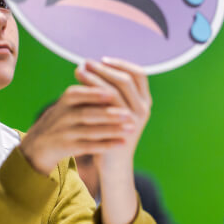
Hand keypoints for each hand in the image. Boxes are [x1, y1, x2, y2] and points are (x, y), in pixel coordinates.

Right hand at [20, 86, 132, 174]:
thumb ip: (92, 89)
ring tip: (131, 128)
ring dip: (111, 130)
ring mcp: (64, 133)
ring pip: (89, 131)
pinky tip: (121, 142)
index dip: (94, 93)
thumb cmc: (67, 116)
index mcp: (67, 100)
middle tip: (129, 114)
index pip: (78, 93)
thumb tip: (121, 73)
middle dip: (108, 114)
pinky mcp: (67, 148)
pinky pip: (88, 147)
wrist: (42, 143)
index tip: (113, 93)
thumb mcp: (73, 101)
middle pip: (86, 114)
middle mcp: (63, 115)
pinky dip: (105, 145)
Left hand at [75, 58, 151, 223]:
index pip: (138, 74)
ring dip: (97, 76)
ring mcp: (135, 117)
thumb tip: (90, 67)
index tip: (103, 59)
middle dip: (105, 68)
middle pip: (127, 78)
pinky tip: (78, 87)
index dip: (121, 64)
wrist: (113, 164)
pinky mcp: (123, 125)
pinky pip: (109, 102)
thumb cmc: (110, 135)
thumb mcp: (113, 111)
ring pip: (117, 88)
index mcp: (145, 101)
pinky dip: (93, 91)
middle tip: (87, 62)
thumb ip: (108, 92)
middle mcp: (143, 107)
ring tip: (79, 69)